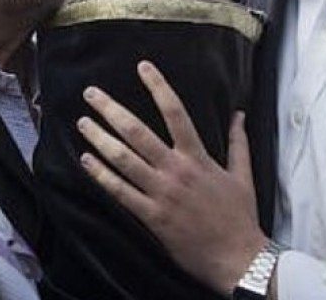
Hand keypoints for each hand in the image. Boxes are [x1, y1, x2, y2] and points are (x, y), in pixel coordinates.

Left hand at [78, 61, 267, 295]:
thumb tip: (239, 114)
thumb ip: (238, 142)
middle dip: (111, 109)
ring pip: (123, 159)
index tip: (143, 67)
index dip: (158, 86)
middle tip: (91, 93)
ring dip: (99, 139)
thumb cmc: (240, 217)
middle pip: (137, 132)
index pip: (175, 112)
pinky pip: (120, 192)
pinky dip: (101, 175)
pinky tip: (86, 161)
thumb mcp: (243, 175)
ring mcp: (161, 193)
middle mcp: (176, 170)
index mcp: (198, 157)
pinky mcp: (152, 216)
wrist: (239, 258)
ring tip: (82, 123)